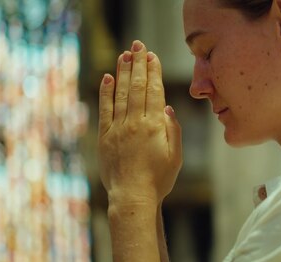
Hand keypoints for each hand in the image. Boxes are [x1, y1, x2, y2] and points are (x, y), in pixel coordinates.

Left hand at [98, 40, 181, 205]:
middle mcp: (135, 123)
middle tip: (138, 45)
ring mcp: (117, 129)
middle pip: (137, 87)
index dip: (153, 72)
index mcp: (154, 126)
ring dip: (122, 72)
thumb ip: (173, 131)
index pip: (154, 92)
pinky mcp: (104, 136)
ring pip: (120, 94)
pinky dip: (106, 93)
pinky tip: (107, 78)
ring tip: (124, 54)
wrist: (132, 197)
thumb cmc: (159, 179)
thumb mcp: (176, 157)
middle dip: (138, 64)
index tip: (152, 56)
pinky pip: (104, 110)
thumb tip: (168, 107)